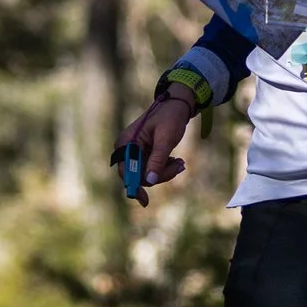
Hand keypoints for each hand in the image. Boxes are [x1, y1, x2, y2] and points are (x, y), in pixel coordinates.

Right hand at [115, 90, 193, 206]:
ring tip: (180, 162)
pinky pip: (152, 169)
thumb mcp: (166, 138)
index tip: (144, 200)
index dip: (134, 186)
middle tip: (180, 166)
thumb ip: (158, 160)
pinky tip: (176, 160)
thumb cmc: (170, 118)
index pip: (126, 171)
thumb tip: (150, 180)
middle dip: (160, 175)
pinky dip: (165, 168)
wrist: (176, 106)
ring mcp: (134, 152)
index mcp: (126, 143)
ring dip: (166, 171)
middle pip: (139, 175)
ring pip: (148, 174)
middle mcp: (126, 149)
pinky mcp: (143, 155)